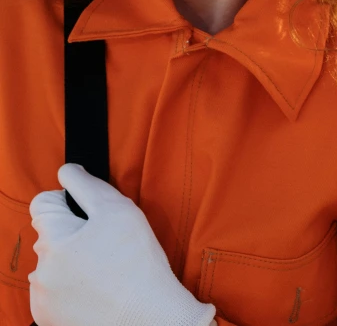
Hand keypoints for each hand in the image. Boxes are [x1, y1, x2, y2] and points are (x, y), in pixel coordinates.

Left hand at [28, 163, 215, 325]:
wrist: (151, 320)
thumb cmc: (138, 264)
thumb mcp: (118, 209)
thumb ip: (86, 184)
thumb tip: (66, 171)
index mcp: (53, 239)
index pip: (42, 203)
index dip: (69, 202)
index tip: (91, 215)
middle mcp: (40, 271)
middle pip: (49, 235)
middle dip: (72, 233)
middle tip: (105, 244)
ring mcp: (43, 299)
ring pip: (52, 264)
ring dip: (70, 261)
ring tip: (104, 270)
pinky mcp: (50, 321)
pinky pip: (54, 291)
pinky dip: (71, 287)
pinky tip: (97, 290)